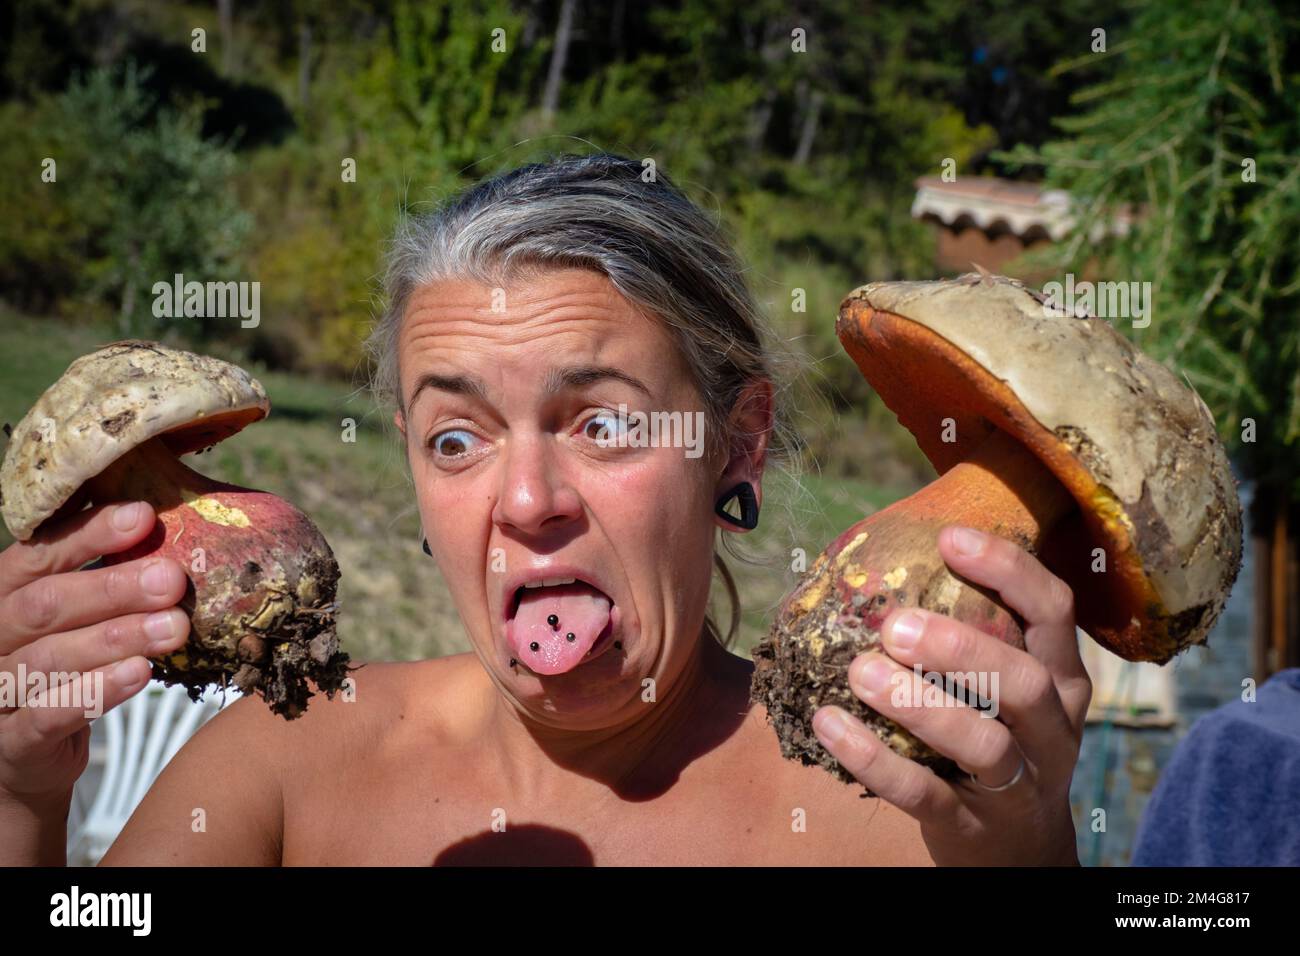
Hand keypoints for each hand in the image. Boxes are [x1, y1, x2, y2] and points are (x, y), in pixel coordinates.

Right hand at [0, 502, 189, 803]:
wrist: (24, 761)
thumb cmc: (61, 674)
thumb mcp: (73, 622)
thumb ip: (104, 583)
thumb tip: (168, 535)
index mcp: (2, 598)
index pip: (37, 556)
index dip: (89, 534)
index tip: (145, 516)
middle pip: (44, 605)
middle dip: (112, 588)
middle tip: (172, 579)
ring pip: (50, 658)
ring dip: (116, 638)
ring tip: (174, 626)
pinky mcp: (12, 743)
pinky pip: (49, 715)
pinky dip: (96, 691)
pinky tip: (140, 673)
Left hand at [812, 525, 1091, 865]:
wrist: (1018, 854)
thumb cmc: (996, 741)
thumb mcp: (1004, 691)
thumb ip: (970, 637)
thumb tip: (882, 564)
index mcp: (1063, 680)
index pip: (1054, 612)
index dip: (1008, 570)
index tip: (950, 538)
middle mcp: (1053, 731)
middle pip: (1025, 682)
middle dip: (960, 649)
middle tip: (895, 625)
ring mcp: (1019, 785)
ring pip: (983, 744)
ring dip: (919, 705)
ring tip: (860, 672)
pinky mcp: (974, 828)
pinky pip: (925, 794)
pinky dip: (875, 761)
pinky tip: (830, 725)